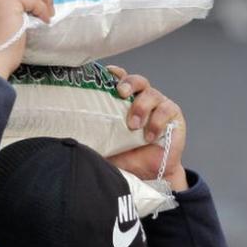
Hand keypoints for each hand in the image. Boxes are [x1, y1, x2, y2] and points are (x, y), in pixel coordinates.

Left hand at [106, 65, 188, 190]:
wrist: (149, 173)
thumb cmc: (128, 156)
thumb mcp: (106, 144)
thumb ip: (95, 134)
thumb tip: (72, 133)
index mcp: (126, 101)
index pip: (121, 79)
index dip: (116, 73)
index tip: (108, 73)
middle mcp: (143, 98)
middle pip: (137, 80)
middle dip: (128, 83)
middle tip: (120, 93)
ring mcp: (159, 105)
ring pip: (152, 94)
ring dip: (141, 107)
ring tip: (133, 126)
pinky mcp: (173, 116)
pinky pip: (166, 110)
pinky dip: (156, 122)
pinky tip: (149, 136)